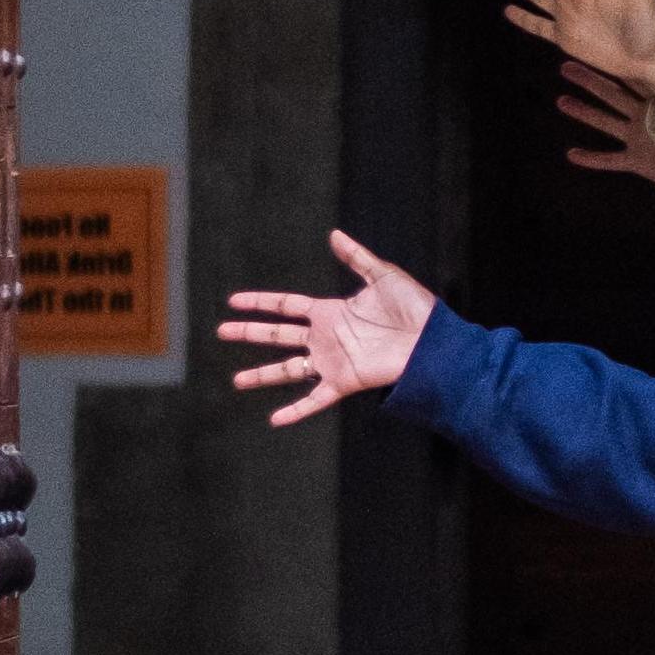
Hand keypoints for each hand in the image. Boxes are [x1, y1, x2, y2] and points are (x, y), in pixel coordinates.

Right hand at [220, 231, 434, 423]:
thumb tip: (334, 235)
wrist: (433, 342)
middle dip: (249, 333)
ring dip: (261, 374)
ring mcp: (332, 361)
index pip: (286, 306)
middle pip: (278, 335)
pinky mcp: (344, 382)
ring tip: (236, 380)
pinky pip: (314, 399)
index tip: (233, 301)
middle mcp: (326, 337)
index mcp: (331, 311)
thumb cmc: (414, 309)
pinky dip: (295, 410)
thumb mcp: (384, 276)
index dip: (260, 302)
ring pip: (287, 369)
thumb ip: (356, 257)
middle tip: (221, 332)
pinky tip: (274, 419)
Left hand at [554, 56, 654, 201]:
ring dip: (582, 112)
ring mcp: (639, 138)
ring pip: (604, 121)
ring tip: (561, 102)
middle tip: (565, 67)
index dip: (614, 62)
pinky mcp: (637, 161)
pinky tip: (571, 154)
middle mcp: (645, 116)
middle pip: (611, 93)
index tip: (595, 46)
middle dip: (588, 80)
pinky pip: (610, 160)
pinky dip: (591, 158)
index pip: (632, 75)